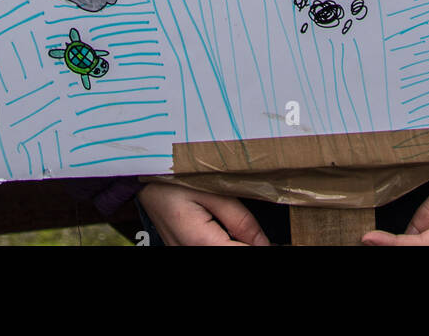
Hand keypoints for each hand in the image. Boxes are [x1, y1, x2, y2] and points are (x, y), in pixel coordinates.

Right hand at [137, 182, 270, 245]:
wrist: (141, 175)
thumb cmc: (175, 174)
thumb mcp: (211, 188)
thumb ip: (239, 218)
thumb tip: (264, 246)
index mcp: (197, 240)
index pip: (240, 255)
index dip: (264, 249)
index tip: (287, 244)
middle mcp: (187, 253)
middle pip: (230, 255)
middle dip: (250, 246)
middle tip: (270, 236)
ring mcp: (181, 253)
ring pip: (221, 253)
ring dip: (238, 244)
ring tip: (250, 231)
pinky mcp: (181, 249)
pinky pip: (209, 250)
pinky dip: (226, 243)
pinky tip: (236, 234)